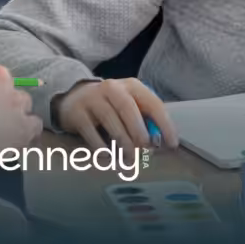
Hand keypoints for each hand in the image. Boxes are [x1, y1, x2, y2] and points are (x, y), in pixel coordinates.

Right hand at [54, 79, 178, 156]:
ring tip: (130, 160)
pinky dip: (102, 149)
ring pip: (111, 122)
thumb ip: (144, 120)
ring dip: (123, 145)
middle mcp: (112, 88)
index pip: (152, 103)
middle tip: (146, 151)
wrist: (72, 98)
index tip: (171, 144)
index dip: (164, 124)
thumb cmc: (110, 106)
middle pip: (129, 110)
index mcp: (131, 86)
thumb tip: (159, 143)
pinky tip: (109, 157)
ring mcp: (92, 99)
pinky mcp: (76, 113)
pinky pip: (92, 134)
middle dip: (140, 133)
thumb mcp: (129, 106)